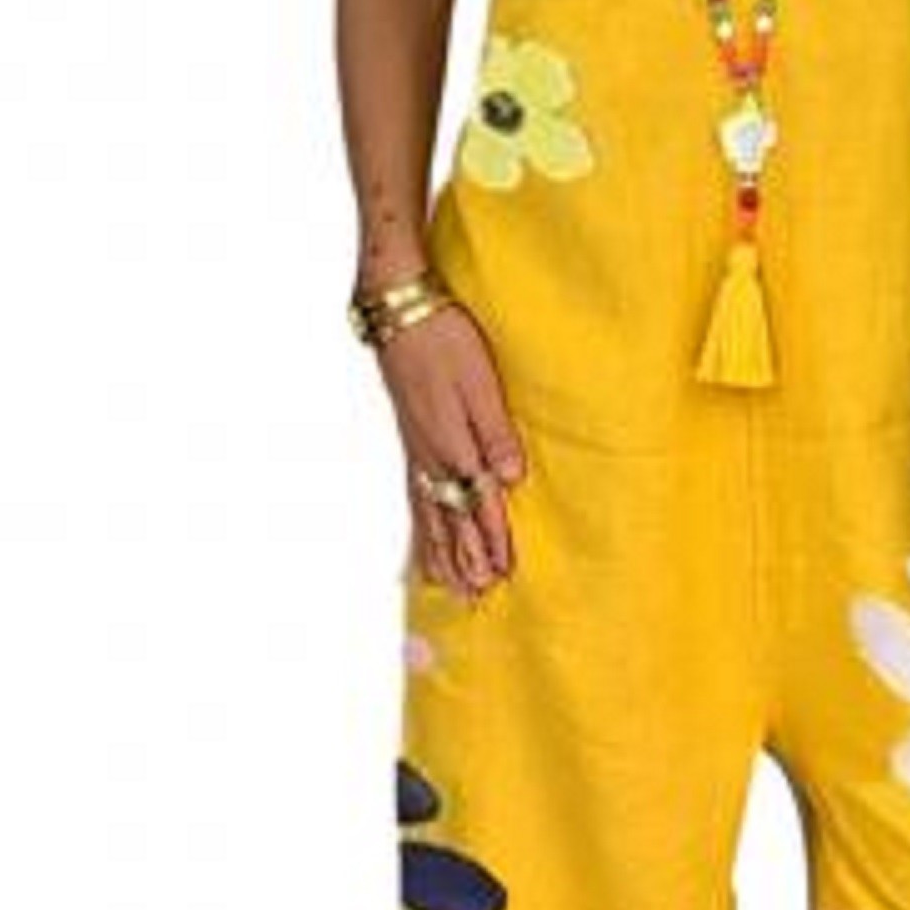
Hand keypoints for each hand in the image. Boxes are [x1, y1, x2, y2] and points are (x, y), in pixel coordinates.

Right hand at [375, 300, 526, 594]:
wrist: (400, 312)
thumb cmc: (444, 341)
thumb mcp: (480, 384)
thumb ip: (496, 433)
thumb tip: (510, 479)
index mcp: (453, 445)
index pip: (477, 504)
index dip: (491, 540)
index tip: (503, 574)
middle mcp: (431, 458)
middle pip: (449, 521)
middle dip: (464, 559)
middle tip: (475, 597)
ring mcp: (416, 452)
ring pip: (428, 514)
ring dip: (440, 552)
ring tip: (447, 584)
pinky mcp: (409, 440)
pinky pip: (412, 497)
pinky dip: (418, 527)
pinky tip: (420, 538)